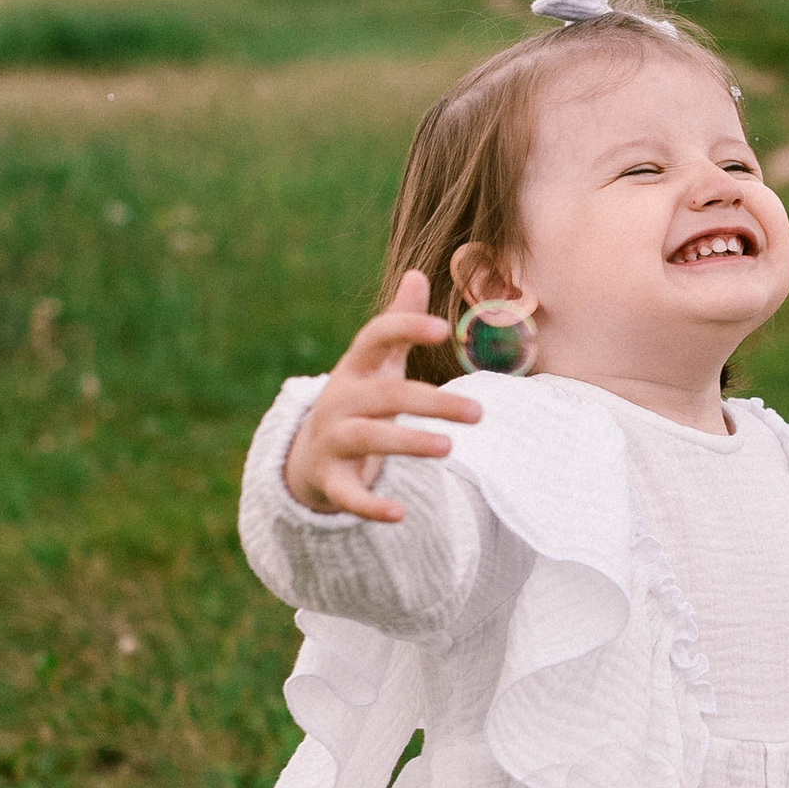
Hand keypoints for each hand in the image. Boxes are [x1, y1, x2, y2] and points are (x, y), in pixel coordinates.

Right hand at [281, 272, 480, 521]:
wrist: (309, 455)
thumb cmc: (358, 399)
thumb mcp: (375, 362)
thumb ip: (398, 320)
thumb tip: (417, 273)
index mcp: (355, 368)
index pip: (375, 337)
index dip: (405, 328)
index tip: (443, 329)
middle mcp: (340, 400)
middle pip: (386, 395)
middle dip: (431, 402)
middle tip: (479, 412)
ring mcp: (331, 440)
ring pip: (368, 438)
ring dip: (407, 442)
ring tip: (449, 448)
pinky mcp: (329, 480)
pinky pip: (348, 494)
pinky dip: (369, 505)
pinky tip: (398, 514)